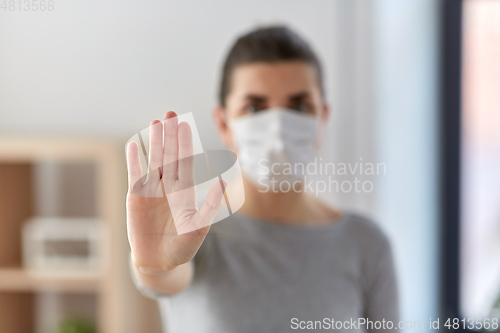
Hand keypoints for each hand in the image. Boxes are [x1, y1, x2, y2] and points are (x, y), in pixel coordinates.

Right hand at [126, 111, 224, 273]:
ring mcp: (151, 190)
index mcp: (185, 190)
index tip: (185, 124)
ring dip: (154, 142)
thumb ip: (210, 205)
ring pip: (153, 160)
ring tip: (155, 122)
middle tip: (170, 113)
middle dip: (170, 135)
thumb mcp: (199, 227)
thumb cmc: (183, 246)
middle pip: (169, 155)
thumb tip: (223, 182)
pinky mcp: (136, 197)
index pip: (185, 161)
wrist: (159, 262)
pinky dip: (134, 160)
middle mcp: (168, 186)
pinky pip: (135, 174)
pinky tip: (134, 144)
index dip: (185, 143)